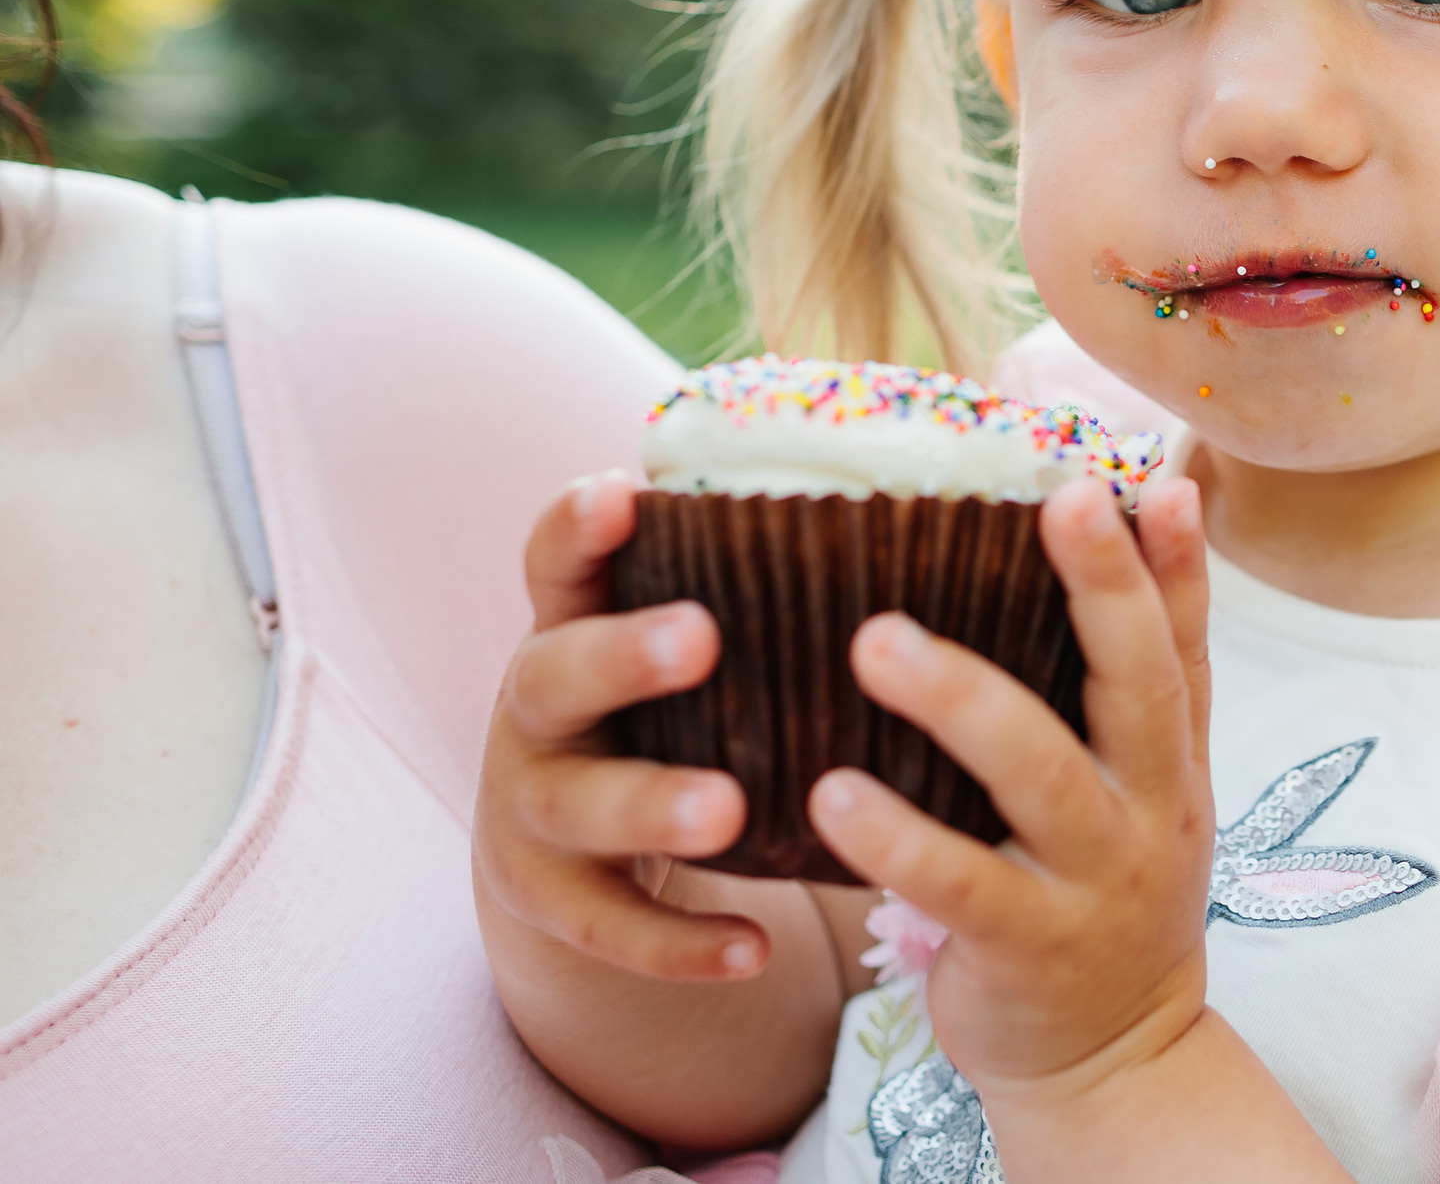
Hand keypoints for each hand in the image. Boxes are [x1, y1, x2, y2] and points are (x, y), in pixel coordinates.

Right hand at [473, 470, 770, 981]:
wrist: (555, 846)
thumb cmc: (653, 710)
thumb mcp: (663, 651)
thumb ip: (737, 596)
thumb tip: (904, 528)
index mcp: (570, 628)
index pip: (556, 564)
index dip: (579, 528)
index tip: (621, 492)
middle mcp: (536, 711)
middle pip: (556, 674)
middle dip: (624, 656)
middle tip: (700, 639)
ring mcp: (533, 809)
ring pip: (579, 807)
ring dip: (652, 805)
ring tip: (728, 809)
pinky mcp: (552, 901)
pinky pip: (611, 927)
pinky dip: (679, 943)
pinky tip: (754, 950)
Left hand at [808, 473, 1214, 1100]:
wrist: (1114, 1058)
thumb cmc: (1097, 888)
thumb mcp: (1138, 787)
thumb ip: (1119, 684)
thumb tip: (1109, 540)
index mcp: (1169, 756)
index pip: (1184, 641)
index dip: (1176, 559)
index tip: (1158, 474)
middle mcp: (1149, 806)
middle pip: (1139, 683)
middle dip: (1105, 587)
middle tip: (1062, 499)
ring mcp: (1094, 879)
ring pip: (1040, 774)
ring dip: (961, 701)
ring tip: (879, 642)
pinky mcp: (1025, 945)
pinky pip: (959, 882)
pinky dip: (895, 835)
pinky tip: (831, 792)